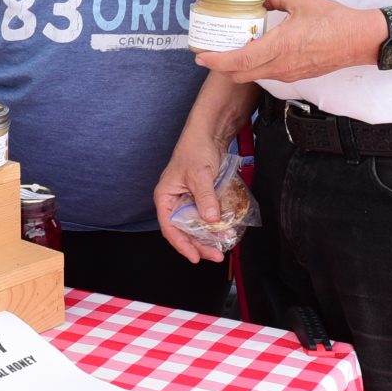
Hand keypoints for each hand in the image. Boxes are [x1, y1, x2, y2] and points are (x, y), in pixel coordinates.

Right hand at [153, 122, 234, 263]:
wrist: (209, 132)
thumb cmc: (196, 149)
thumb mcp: (200, 175)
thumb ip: (205, 198)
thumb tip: (212, 220)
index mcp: (165, 197)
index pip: (169, 228)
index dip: (182, 245)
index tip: (195, 257)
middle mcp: (175, 201)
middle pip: (184, 230)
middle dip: (200, 245)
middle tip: (217, 255)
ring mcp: (188, 200)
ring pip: (196, 226)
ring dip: (209, 237)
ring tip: (224, 245)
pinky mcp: (202, 197)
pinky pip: (206, 216)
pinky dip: (215, 225)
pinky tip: (226, 231)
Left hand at [198, 0, 381, 85]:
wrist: (359, 40)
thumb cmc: (333, 21)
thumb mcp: (300, 0)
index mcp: (279, 47)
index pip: (239, 60)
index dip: (216, 60)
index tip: (201, 56)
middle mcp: (281, 65)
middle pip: (240, 74)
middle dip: (220, 67)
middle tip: (209, 54)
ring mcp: (289, 73)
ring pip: (253, 76)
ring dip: (237, 68)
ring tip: (228, 51)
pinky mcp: (297, 75)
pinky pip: (268, 75)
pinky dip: (254, 67)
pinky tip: (253, 52)